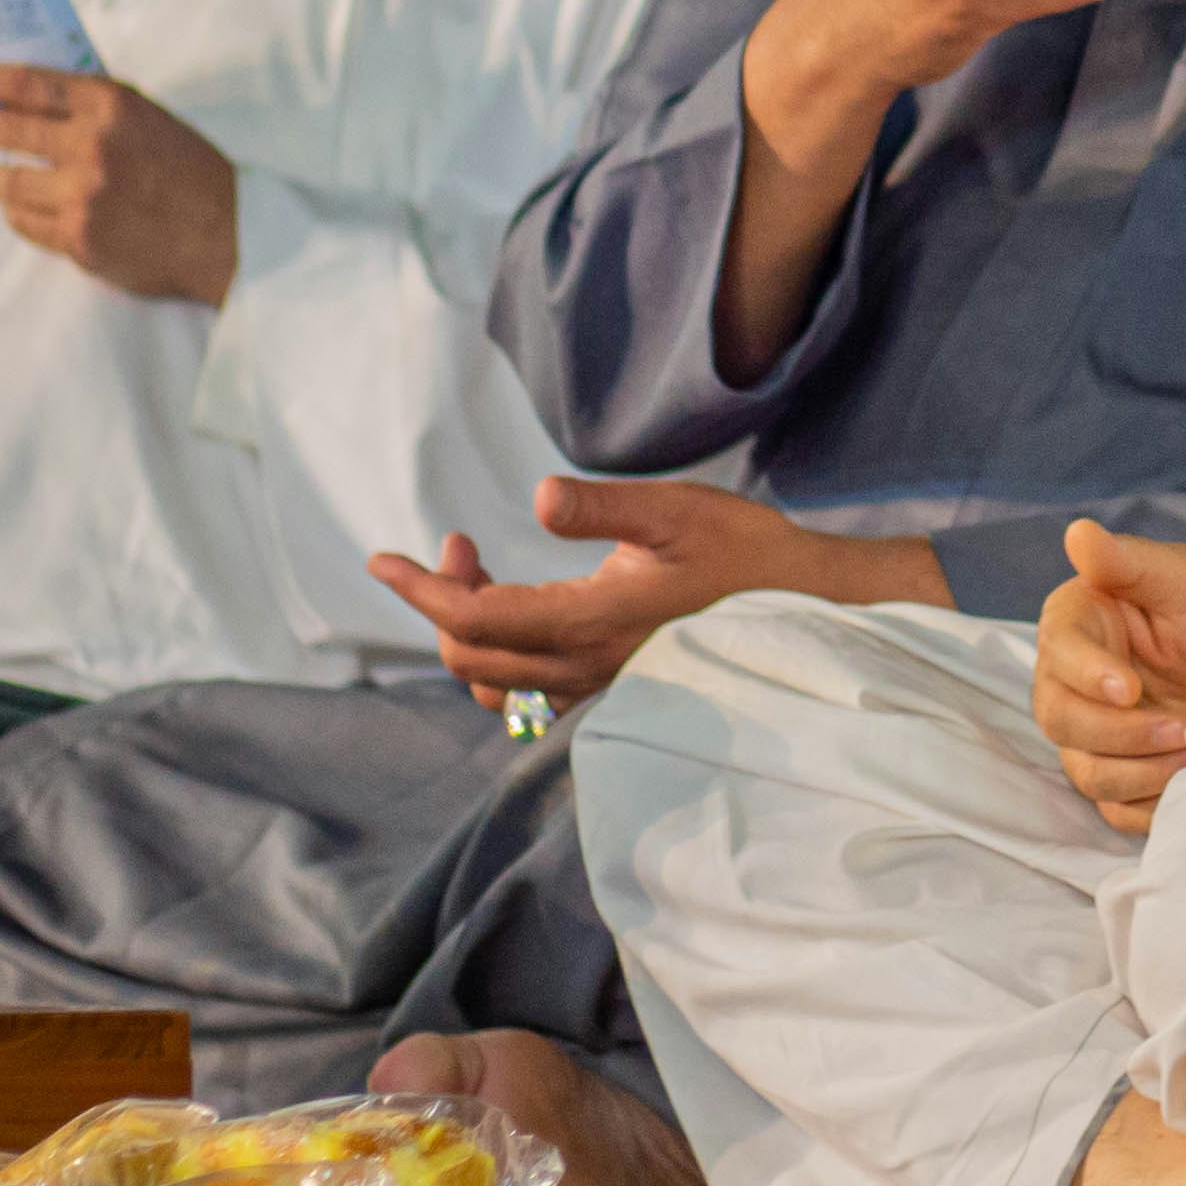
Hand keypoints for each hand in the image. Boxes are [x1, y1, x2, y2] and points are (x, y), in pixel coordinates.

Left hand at [0, 62, 238, 305]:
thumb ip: (95, 107)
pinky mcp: (79, 239)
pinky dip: (19, 214)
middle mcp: (92, 146)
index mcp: (113, 106)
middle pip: (7, 130)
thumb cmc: (192, 171)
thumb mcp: (149, 119)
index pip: (28, 83)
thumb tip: (28, 98)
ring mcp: (83, 196)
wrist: (232, 234)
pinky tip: (22, 210)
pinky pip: (25, 224)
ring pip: (8, 182)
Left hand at [369, 478, 950, 706]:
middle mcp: (585, 666)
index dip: (419, 591)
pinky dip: (499, 656)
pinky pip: (530, 690)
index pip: (473, 620)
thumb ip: (601, 507)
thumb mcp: (673, 511)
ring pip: (496, 684)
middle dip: (441, 602)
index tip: (382, 560)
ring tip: (482, 572)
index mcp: (589, 623)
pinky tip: (519, 609)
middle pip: (471, 659)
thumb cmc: (743, 552)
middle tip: (459, 543)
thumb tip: (536, 495)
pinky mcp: (614, 684)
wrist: (802, 608)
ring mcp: (599, 683)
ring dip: (468, 632)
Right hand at [1033, 522, 1185, 833]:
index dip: (1088, 675)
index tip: (1130, 687)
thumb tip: (1078, 532)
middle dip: (1121, 733)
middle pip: (1059, 720)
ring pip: (1085, 770)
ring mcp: (1087, 733)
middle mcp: (1067, 680)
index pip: (1057, 653)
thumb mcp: (1185, 579)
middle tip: (1180, 727)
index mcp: (1076, 623)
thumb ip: (1131, 561)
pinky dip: (1151, 802)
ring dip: (1143, 770)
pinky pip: (1113, 807)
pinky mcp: (1113, 773)